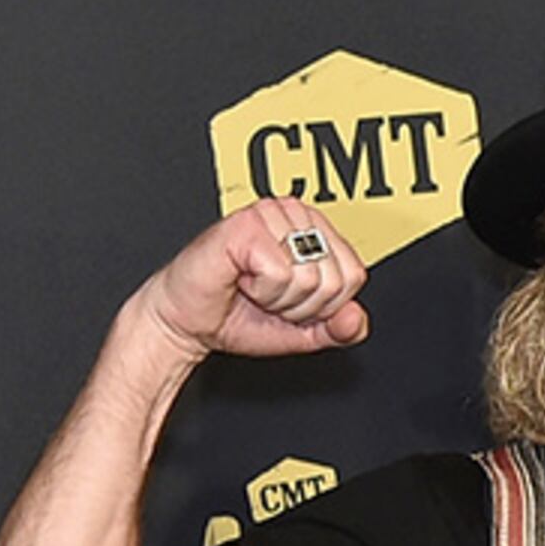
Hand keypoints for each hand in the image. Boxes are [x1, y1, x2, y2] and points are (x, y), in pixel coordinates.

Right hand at [134, 198, 370, 363]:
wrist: (188, 322)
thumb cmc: (238, 316)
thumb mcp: (303, 330)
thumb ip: (339, 328)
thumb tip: (356, 318)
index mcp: (313, 230)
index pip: (354, 275)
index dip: (325, 305)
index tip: (291, 301)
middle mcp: (294, 214)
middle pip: (335, 279)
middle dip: (302, 305)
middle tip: (268, 297)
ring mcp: (269, 214)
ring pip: (310, 277)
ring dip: (279, 299)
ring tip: (253, 287)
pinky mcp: (245, 225)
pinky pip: (280, 274)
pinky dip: (261, 291)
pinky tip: (240, 279)